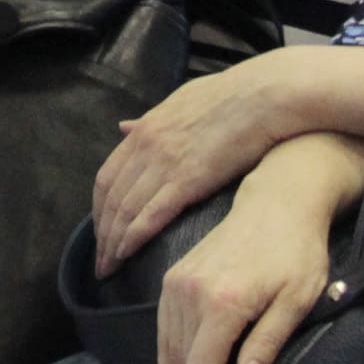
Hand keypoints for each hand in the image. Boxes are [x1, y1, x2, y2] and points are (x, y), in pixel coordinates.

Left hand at [93, 50, 316, 273]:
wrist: (263, 94)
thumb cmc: (231, 97)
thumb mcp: (181, 101)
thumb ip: (150, 119)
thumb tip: (123, 127)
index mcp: (146, 128)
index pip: (108, 176)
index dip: (100, 208)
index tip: (100, 231)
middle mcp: (147, 145)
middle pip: (111, 197)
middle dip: (102, 233)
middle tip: (100, 260)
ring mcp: (165, 162)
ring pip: (125, 209)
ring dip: (112, 242)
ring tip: (109, 268)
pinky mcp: (188, 179)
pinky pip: (150, 214)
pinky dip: (133, 237)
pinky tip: (126, 255)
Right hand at [157, 164, 340, 363]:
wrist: (276, 202)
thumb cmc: (297, 252)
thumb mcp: (297, 299)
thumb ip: (267, 341)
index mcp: (222, 301)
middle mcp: (189, 293)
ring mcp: (175, 284)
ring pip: (166, 352)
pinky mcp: (172, 278)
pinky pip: (163, 331)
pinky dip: (171, 363)